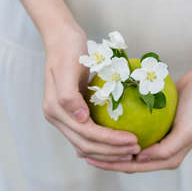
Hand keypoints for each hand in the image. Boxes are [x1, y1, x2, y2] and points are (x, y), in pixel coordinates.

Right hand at [42, 28, 140, 161]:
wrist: (62, 39)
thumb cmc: (68, 50)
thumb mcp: (67, 68)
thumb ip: (68, 96)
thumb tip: (81, 119)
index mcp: (54, 110)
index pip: (86, 135)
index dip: (110, 141)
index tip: (133, 139)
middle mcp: (57, 118)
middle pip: (86, 146)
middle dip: (112, 151)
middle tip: (137, 149)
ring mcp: (64, 117)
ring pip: (87, 145)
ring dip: (109, 151)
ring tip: (131, 149)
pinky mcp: (73, 114)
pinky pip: (89, 134)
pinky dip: (104, 142)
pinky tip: (120, 142)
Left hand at [85, 67, 191, 172]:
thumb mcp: (187, 132)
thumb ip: (166, 150)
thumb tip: (140, 159)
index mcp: (167, 159)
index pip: (132, 166)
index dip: (110, 164)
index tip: (90, 157)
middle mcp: (160, 152)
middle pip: (126, 158)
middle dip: (104, 158)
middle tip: (81, 151)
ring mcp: (156, 138)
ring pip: (125, 145)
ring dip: (107, 144)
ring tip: (87, 138)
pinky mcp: (153, 125)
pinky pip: (130, 128)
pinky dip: (116, 128)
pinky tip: (101, 120)